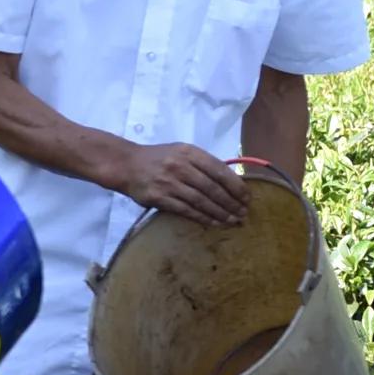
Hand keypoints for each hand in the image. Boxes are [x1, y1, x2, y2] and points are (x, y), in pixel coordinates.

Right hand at [109, 140, 250, 229]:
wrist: (126, 164)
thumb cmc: (158, 158)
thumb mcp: (181, 152)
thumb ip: (202, 164)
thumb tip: (229, 182)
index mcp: (189, 153)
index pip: (219, 170)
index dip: (236, 186)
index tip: (247, 198)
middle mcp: (180, 166)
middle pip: (212, 188)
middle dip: (231, 203)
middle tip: (243, 214)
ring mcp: (169, 183)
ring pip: (201, 201)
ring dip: (220, 213)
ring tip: (232, 220)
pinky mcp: (159, 198)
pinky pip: (186, 210)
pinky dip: (202, 217)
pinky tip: (214, 222)